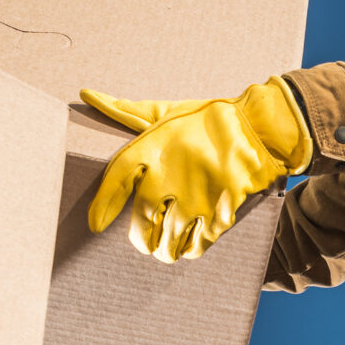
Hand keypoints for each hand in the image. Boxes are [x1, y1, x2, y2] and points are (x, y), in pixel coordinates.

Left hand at [79, 79, 314, 262]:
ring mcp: (197, 198)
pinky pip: (198, 245)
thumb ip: (125, 110)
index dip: (102, 206)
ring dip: (165, 251)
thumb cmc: (206, 120)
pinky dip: (191, 250)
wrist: (258, 127)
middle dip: (141, 240)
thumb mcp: (164, 112)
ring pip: (169, 241)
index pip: (116, 179)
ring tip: (166, 250)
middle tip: (144, 243)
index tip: (94, 225)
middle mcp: (170, 176)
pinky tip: (189, 247)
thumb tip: (86, 93)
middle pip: (142, 224)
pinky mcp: (222, 212)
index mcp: (153, 148)